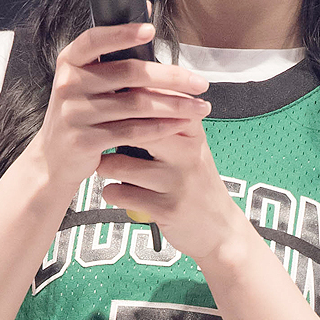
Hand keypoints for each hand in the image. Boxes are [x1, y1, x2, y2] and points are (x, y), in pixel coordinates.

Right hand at [29, 21, 211, 205]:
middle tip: (200, 82)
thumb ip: (112, 55)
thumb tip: (145, 12)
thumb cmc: (80, 114)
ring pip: (135, 104)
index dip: (123, 33)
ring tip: (199, 107)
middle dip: (171, 78)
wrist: (53, 160)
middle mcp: (68, 84)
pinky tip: (180, 125)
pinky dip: (160, 128)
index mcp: (69, 62)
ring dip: (174, 106)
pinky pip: (131, 131)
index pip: (95, 40)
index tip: (151, 29)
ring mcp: (74, 113)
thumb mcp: (86, 82)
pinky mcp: (84, 140)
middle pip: (128, 73)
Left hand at [96, 92, 244, 270]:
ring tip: (112, 168)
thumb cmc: (197, 183)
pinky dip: (112, 193)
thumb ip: (165, 120)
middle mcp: (187, 153)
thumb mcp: (191, 146)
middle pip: (132, 129)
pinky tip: (121, 192)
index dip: (123, 100)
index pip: (153, 101)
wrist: (220, 229)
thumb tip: (126, 90)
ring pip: (117, 164)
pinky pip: (119, 193)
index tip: (108, 103)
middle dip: (108, 133)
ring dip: (105, 167)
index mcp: (192, 132)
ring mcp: (177, 182)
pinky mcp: (165, 209)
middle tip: (99, 137)